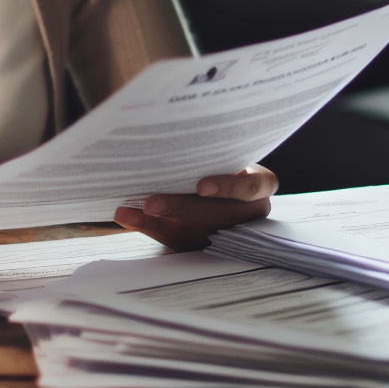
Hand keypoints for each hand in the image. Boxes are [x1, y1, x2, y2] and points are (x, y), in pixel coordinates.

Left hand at [113, 164, 278, 250]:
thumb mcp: (222, 152)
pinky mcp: (209, 246)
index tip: (201, 186)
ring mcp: (231, 232)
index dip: (228, 188)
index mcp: (260, 184)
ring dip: (157, 223)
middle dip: (181, 209)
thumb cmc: (220, 160)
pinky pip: (180, 243)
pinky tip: (130, 220)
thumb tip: (165, 141)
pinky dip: (153, 230)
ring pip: (196, 234)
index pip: (252, 187)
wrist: (221, 177)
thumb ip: (206, 153)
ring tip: (128, 213)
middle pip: (219, 216)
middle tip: (149, 202)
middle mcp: (251, 212)